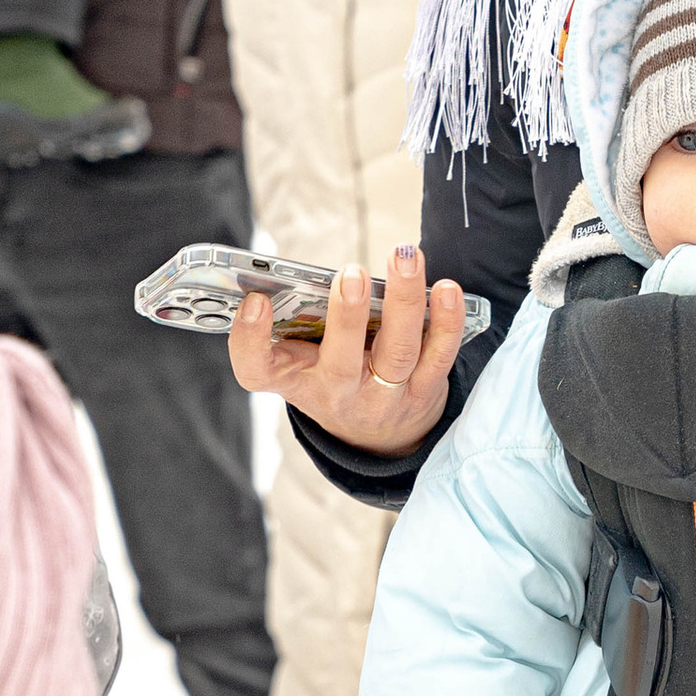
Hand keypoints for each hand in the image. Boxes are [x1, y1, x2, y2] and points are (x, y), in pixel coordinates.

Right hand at [226, 247, 468, 457]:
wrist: (379, 437)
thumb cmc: (332, 377)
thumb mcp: (300, 359)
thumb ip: (294, 319)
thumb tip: (304, 269)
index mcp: (293, 380)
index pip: (257, 370)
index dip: (249, 338)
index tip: (255, 300)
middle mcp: (336, 395)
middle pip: (339, 363)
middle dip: (347, 317)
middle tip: (351, 273)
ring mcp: (383, 399)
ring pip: (397, 353)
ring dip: (404, 303)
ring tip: (406, 258)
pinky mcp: (424, 394)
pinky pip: (438, 357)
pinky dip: (446, 322)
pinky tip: (446, 289)